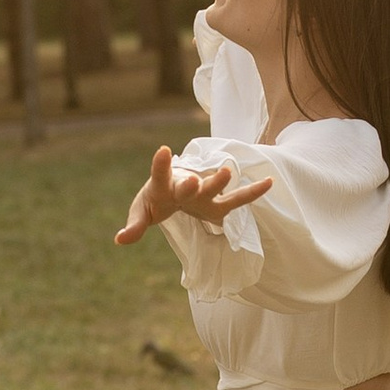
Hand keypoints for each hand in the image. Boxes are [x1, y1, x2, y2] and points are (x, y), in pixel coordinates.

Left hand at [114, 145, 272, 245]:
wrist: (173, 192)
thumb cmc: (156, 199)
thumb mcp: (142, 211)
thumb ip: (134, 225)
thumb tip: (120, 239)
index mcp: (163, 186)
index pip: (159, 175)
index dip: (159, 165)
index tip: (162, 150)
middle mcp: (184, 185)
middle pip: (188, 184)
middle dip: (190, 183)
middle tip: (193, 180)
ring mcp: (203, 193)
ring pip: (212, 188)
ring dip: (218, 182)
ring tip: (228, 172)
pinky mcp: (216, 204)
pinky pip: (237, 199)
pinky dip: (252, 192)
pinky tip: (269, 182)